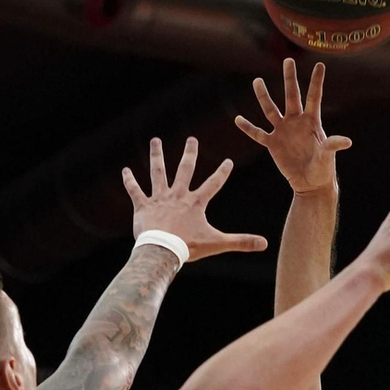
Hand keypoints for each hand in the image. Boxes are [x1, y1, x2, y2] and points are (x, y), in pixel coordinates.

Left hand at [124, 137, 266, 263]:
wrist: (163, 250)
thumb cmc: (189, 247)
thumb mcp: (217, 243)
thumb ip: (240, 242)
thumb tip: (264, 244)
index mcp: (195, 203)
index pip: (213, 184)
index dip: (222, 173)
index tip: (228, 161)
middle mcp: (178, 195)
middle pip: (184, 169)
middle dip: (190, 154)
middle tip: (192, 139)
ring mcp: (159, 199)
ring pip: (158, 173)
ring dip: (157, 156)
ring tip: (155, 141)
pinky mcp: (143, 206)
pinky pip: (135, 191)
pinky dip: (130, 181)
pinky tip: (125, 171)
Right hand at [235, 59, 349, 195]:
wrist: (311, 184)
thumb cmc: (323, 168)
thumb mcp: (327, 156)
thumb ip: (333, 145)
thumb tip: (347, 142)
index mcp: (311, 121)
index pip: (314, 97)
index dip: (316, 81)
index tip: (320, 64)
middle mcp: (295, 121)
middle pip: (291, 96)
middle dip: (289, 79)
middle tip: (288, 60)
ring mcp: (282, 131)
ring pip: (270, 109)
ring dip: (263, 96)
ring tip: (257, 81)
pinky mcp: (272, 144)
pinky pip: (258, 134)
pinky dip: (248, 128)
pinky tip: (237, 120)